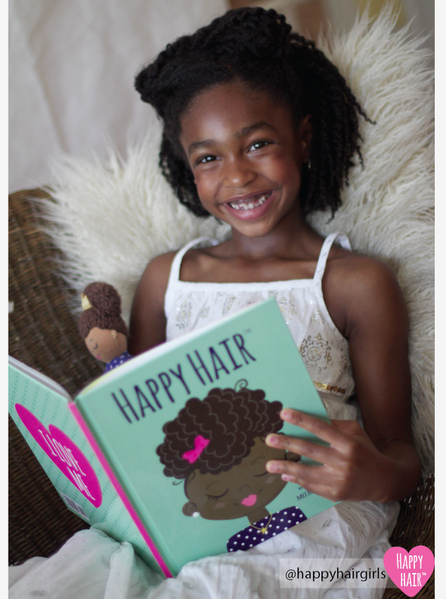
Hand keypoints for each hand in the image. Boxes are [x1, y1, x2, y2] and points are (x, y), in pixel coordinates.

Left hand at [265, 408, 393, 502]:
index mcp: (348, 443)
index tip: (284, 414)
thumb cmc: (365, 451)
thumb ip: (334, 424)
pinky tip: (285, 475)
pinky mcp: (335, 494)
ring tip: (269, 464)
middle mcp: (343, 461)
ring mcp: (339, 480)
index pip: (321, 428)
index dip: (302, 420)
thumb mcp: (355, 432)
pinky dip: (297, 480)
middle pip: (310, 450)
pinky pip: (312, 486)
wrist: (383, 480)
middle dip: (288, 444)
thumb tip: (310, 418)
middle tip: (269, 439)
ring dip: (286, 467)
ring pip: (307, 472)